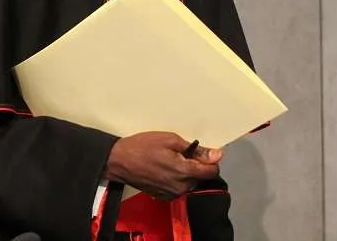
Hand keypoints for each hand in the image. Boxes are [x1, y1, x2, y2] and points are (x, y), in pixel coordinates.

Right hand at [105, 132, 222, 198]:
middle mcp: (181, 187)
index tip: (203, 152)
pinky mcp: (163, 196)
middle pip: (201, 177)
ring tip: (169, 160)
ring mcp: (171, 194)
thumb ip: (196, 150)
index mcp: (184, 172)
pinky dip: (176, 179)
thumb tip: (217, 155)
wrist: (119, 161)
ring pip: (189, 183)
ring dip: (186, 172)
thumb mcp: (171, 140)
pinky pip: (178, 188)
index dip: (211, 160)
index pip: (212, 172)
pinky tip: (163, 169)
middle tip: (180, 152)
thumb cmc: (143, 146)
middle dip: (196, 165)